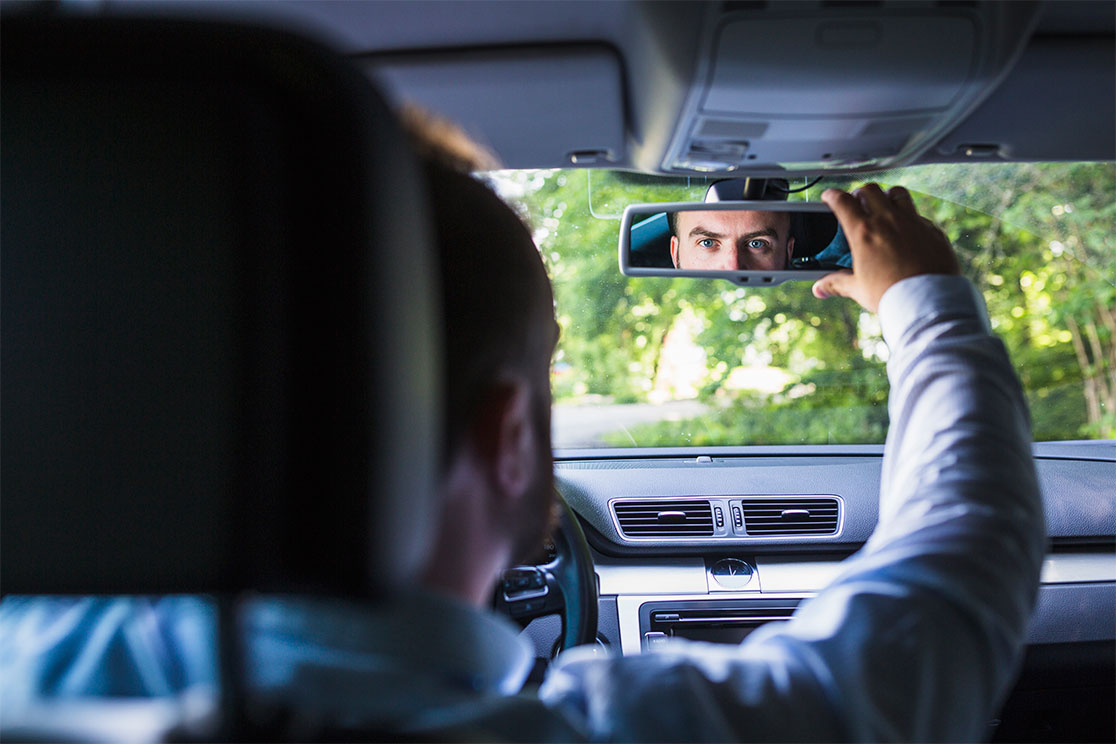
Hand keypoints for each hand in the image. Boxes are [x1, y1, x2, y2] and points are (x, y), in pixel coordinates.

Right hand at [812, 184, 958, 312]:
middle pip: (870, 190)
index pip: (842, 202)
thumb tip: (820, 288)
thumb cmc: (891, 295)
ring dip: (887, 196)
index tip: (830, 196)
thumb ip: (837, 283)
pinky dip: (910, 218)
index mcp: (864, 233)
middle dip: (860, 193)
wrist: (927, 301)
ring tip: (884, 207)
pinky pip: (919, 215)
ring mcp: (913, 222)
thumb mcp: (858, 289)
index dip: (832, 195)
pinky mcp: (933, 230)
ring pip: (898, 193)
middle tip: (857, 203)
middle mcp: (888, 221)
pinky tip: (907, 231)